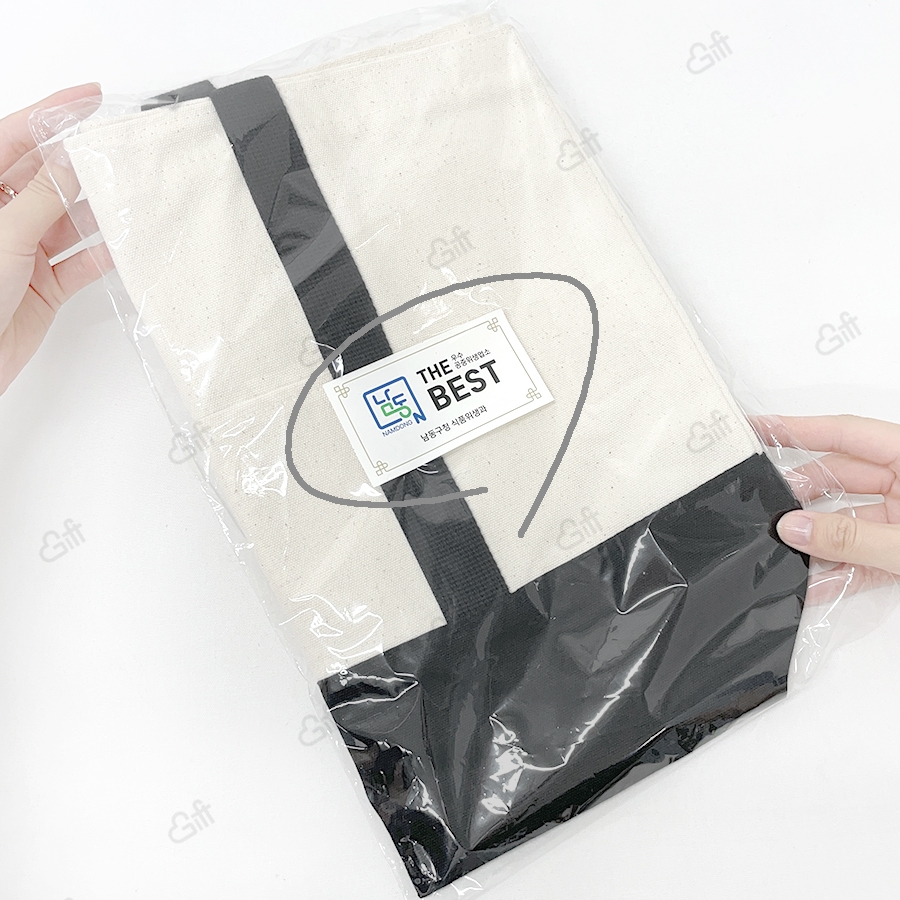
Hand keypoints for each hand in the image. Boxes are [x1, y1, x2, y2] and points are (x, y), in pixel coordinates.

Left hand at [0, 85, 111, 395]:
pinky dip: (104, 256)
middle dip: (85, 166)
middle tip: (123, 152)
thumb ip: (41, 198)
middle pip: (49, 177)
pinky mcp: (45, 285)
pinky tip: (125, 246)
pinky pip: (82, 262)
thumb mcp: (5, 234)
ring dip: (100, 213)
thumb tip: (70, 160)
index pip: (16, 137)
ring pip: (70, 220)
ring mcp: (24, 250)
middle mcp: (2, 215)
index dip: (53, 114)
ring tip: (133, 198)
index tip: (90, 98)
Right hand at [755, 414, 899, 600]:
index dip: (799, 428)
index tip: (756, 427)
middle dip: (800, 498)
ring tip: (785, 554)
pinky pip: (862, 555)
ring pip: (846, 521)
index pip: (846, 433)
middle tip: (766, 512)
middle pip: (838, 478)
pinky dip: (839, 570)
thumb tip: (793, 529)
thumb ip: (851, 538)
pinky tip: (814, 585)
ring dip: (817, 542)